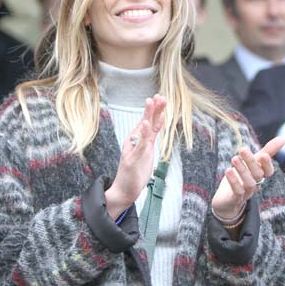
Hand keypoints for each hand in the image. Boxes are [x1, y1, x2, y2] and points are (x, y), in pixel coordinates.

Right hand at [105, 95, 166, 218]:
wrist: (124, 190)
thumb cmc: (135, 172)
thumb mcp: (145, 152)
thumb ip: (149, 137)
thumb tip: (154, 123)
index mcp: (137, 140)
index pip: (148, 122)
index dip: (155, 110)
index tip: (161, 97)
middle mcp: (134, 142)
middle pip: (145, 122)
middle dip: (152, 109)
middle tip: (158, 95)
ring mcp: (133, 150)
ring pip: (142, 129)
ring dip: (147, 115)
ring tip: (151, 102)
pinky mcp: (132, 159)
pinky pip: (140, 144)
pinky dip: (143, 134)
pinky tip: (146, 124)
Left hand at [211, 136, 282, 220]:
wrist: (226, 201)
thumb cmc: (241, 177)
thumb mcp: (253, 162)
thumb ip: (267, 151)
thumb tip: (283, 139)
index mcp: (260, 175)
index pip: (268, 171)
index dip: (267, 164)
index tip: (264, 154)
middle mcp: (255, 184)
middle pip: (258, 175)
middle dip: (251, 162)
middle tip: (242, 149)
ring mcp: (245, 193)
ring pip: (249, 183)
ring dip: (242, 170)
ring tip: (234, 158)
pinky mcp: (234, 199)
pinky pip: (237, 192)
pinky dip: (234, 181)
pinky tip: (228, 171)